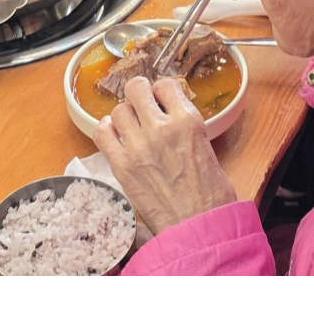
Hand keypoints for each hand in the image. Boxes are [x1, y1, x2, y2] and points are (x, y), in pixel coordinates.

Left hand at [93, 76, 240, 235]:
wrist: (199, 227)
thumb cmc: (211, 196)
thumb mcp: (207, 150)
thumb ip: (187, 129)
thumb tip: (173, 121)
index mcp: (188, 121)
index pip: (166, 85)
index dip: (162, 91)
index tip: (161, 98)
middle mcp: (161, 128)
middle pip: (137, 89)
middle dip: (140, 93)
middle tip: (143, 104)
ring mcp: (138, 146)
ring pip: (118, 109)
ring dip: (124, 114)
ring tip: (131, 126)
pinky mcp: (121, 166)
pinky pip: (102, 133)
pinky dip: (106, 130)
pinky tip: (115, 136)